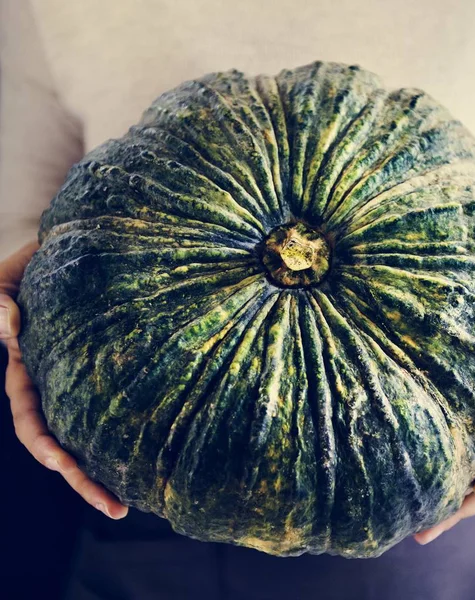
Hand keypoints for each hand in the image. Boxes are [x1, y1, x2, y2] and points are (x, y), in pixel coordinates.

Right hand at [1, 242, 127, 518]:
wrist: (68, 250)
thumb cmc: (29, 270)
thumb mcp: (2, 283)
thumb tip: (11, 329)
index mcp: (28, 373)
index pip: (31, 420)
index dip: (42, 445)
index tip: (59, 464)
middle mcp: (56, 384)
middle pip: (67, 442)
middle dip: (84, 477)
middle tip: (115, 507)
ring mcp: (83, 378)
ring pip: (95, 429)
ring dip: (110, 464)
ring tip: (138, 496)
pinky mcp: (113, 363)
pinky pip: (121, 398)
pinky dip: (132, 424)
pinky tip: (157, 445)